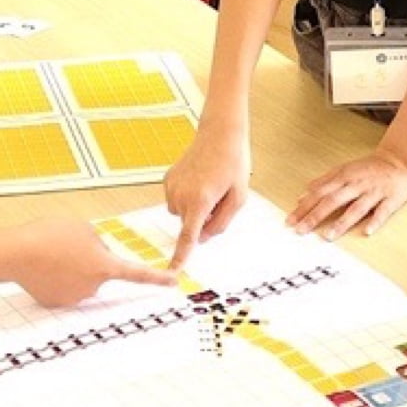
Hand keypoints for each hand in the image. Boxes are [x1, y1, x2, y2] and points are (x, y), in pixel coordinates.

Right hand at [9, 218, 176, 307]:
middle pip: (100, 270)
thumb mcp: (83, 228)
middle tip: (69, 244)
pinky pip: (64, 286)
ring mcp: (74, 298)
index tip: (173, 282)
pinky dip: (57, 277)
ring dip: (72, 266)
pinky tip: (44, 266)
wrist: (16, 253)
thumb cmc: (50, 235)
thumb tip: (97, 255)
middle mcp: (93, 287)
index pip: (137, 274)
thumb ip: (98, 242)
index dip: (157, 278)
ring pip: (81, 278)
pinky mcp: (56, 302)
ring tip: (52, 253)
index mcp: (105, 266)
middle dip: (91, 258)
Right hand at [165, 126, 252, 269]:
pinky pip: (176, 200)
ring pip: (182, 213)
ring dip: (195, 207)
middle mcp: (181, 196)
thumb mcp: (238, 197)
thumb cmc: (233, 164)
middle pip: (191, 225)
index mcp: (200, 202)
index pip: (188, 237)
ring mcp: (171, 187)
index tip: (171, 272)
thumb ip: (222, 223)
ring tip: (210, 184)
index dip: (180, 257)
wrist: (219, 134)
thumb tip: (205, 238)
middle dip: (204, 219)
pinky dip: (187, 196)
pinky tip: (199, 178)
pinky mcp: (167, 179)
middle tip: (220, 196)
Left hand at [286, 148, 406, 239]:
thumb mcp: (344, 169)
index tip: (291, 220)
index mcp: (344, 177)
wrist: (399, 160)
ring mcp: (374, 191)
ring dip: (342, 222)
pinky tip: (367, 231)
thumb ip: (323, 182)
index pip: (320, 193)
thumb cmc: (368, 168)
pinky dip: (375, 221)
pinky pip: (382, 211)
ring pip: (356, 208)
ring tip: (329, 235)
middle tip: (301, 230)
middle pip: (334, 200)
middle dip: (316, 216)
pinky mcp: (391, 198)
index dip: (304, 207)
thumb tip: (303, 195)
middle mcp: (357, 184)